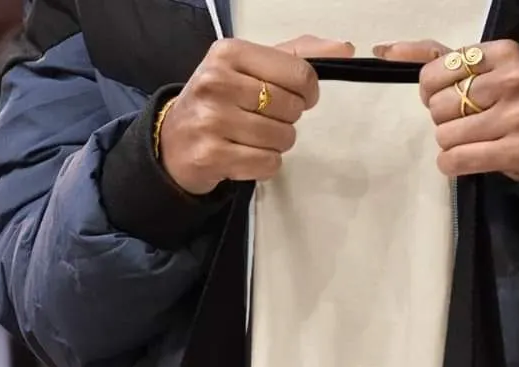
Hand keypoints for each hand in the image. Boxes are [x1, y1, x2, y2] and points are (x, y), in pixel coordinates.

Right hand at [160, 35, 354, 194]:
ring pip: (282, 138)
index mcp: (229, 52)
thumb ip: (296, 56)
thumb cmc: (221, 101)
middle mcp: (217, 82)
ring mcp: (212, 120)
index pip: (299, 74)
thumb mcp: (250, 68)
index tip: (298, 98)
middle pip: (292, 109)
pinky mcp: (212, 155)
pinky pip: (268, 164)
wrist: (174, 142)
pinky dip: (265, 164)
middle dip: (287, 119)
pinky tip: (245, 156)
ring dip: (276, 144)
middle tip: (263, 119)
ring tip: (252, 138)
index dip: (308, 92)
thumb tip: (344, 50)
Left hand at [373, 39, 518, 181]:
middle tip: (463, 121)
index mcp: (502, 52)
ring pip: (445, 135)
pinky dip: (450, 164)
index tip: (446, 96)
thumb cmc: (505, 98)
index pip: (435, 72)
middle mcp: (512, 81)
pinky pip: (456, 160)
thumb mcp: (479, 68)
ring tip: (470, 138)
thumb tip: (385, 52)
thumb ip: (434, 57)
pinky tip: (463, 158)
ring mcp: (516, 117)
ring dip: (449, 143)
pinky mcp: (516, 150)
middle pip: (439, 106)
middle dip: (443, 118)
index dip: (430, 91)